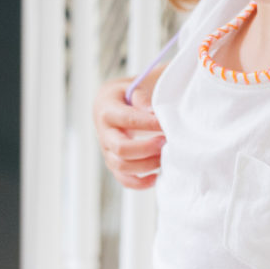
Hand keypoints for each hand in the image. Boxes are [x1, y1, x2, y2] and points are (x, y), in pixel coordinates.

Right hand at [94, 73, 165, 189]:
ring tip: (165, 155)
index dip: (148, 124)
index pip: (127, 120)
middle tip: (166, 142)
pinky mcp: (112, 162)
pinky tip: (156, 177)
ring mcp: (106, 149)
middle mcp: (103, 131)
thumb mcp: (134, 86)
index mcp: (106, 108)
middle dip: (147, 148)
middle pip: (121, 148)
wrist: (115, 102)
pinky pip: (123, 179)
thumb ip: (141, 96)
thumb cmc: (129, 93)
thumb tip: (150, 111)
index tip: (166, 124)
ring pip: (122, 166)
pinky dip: (139, 182)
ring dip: (147, 164)